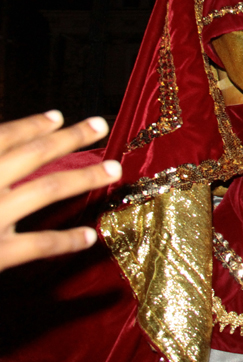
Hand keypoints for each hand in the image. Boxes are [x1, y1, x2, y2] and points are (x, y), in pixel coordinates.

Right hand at [0, 111, 121, 271]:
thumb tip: (5, 147)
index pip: (2, 137)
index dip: (31, 125)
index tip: (56, 116)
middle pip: (33, 154)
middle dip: (69, 137)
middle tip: (97, 124)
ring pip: (48, 188)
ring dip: (85, 176)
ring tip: (113, 170)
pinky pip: (39, 245)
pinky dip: (67, 241)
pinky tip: (89, 237)